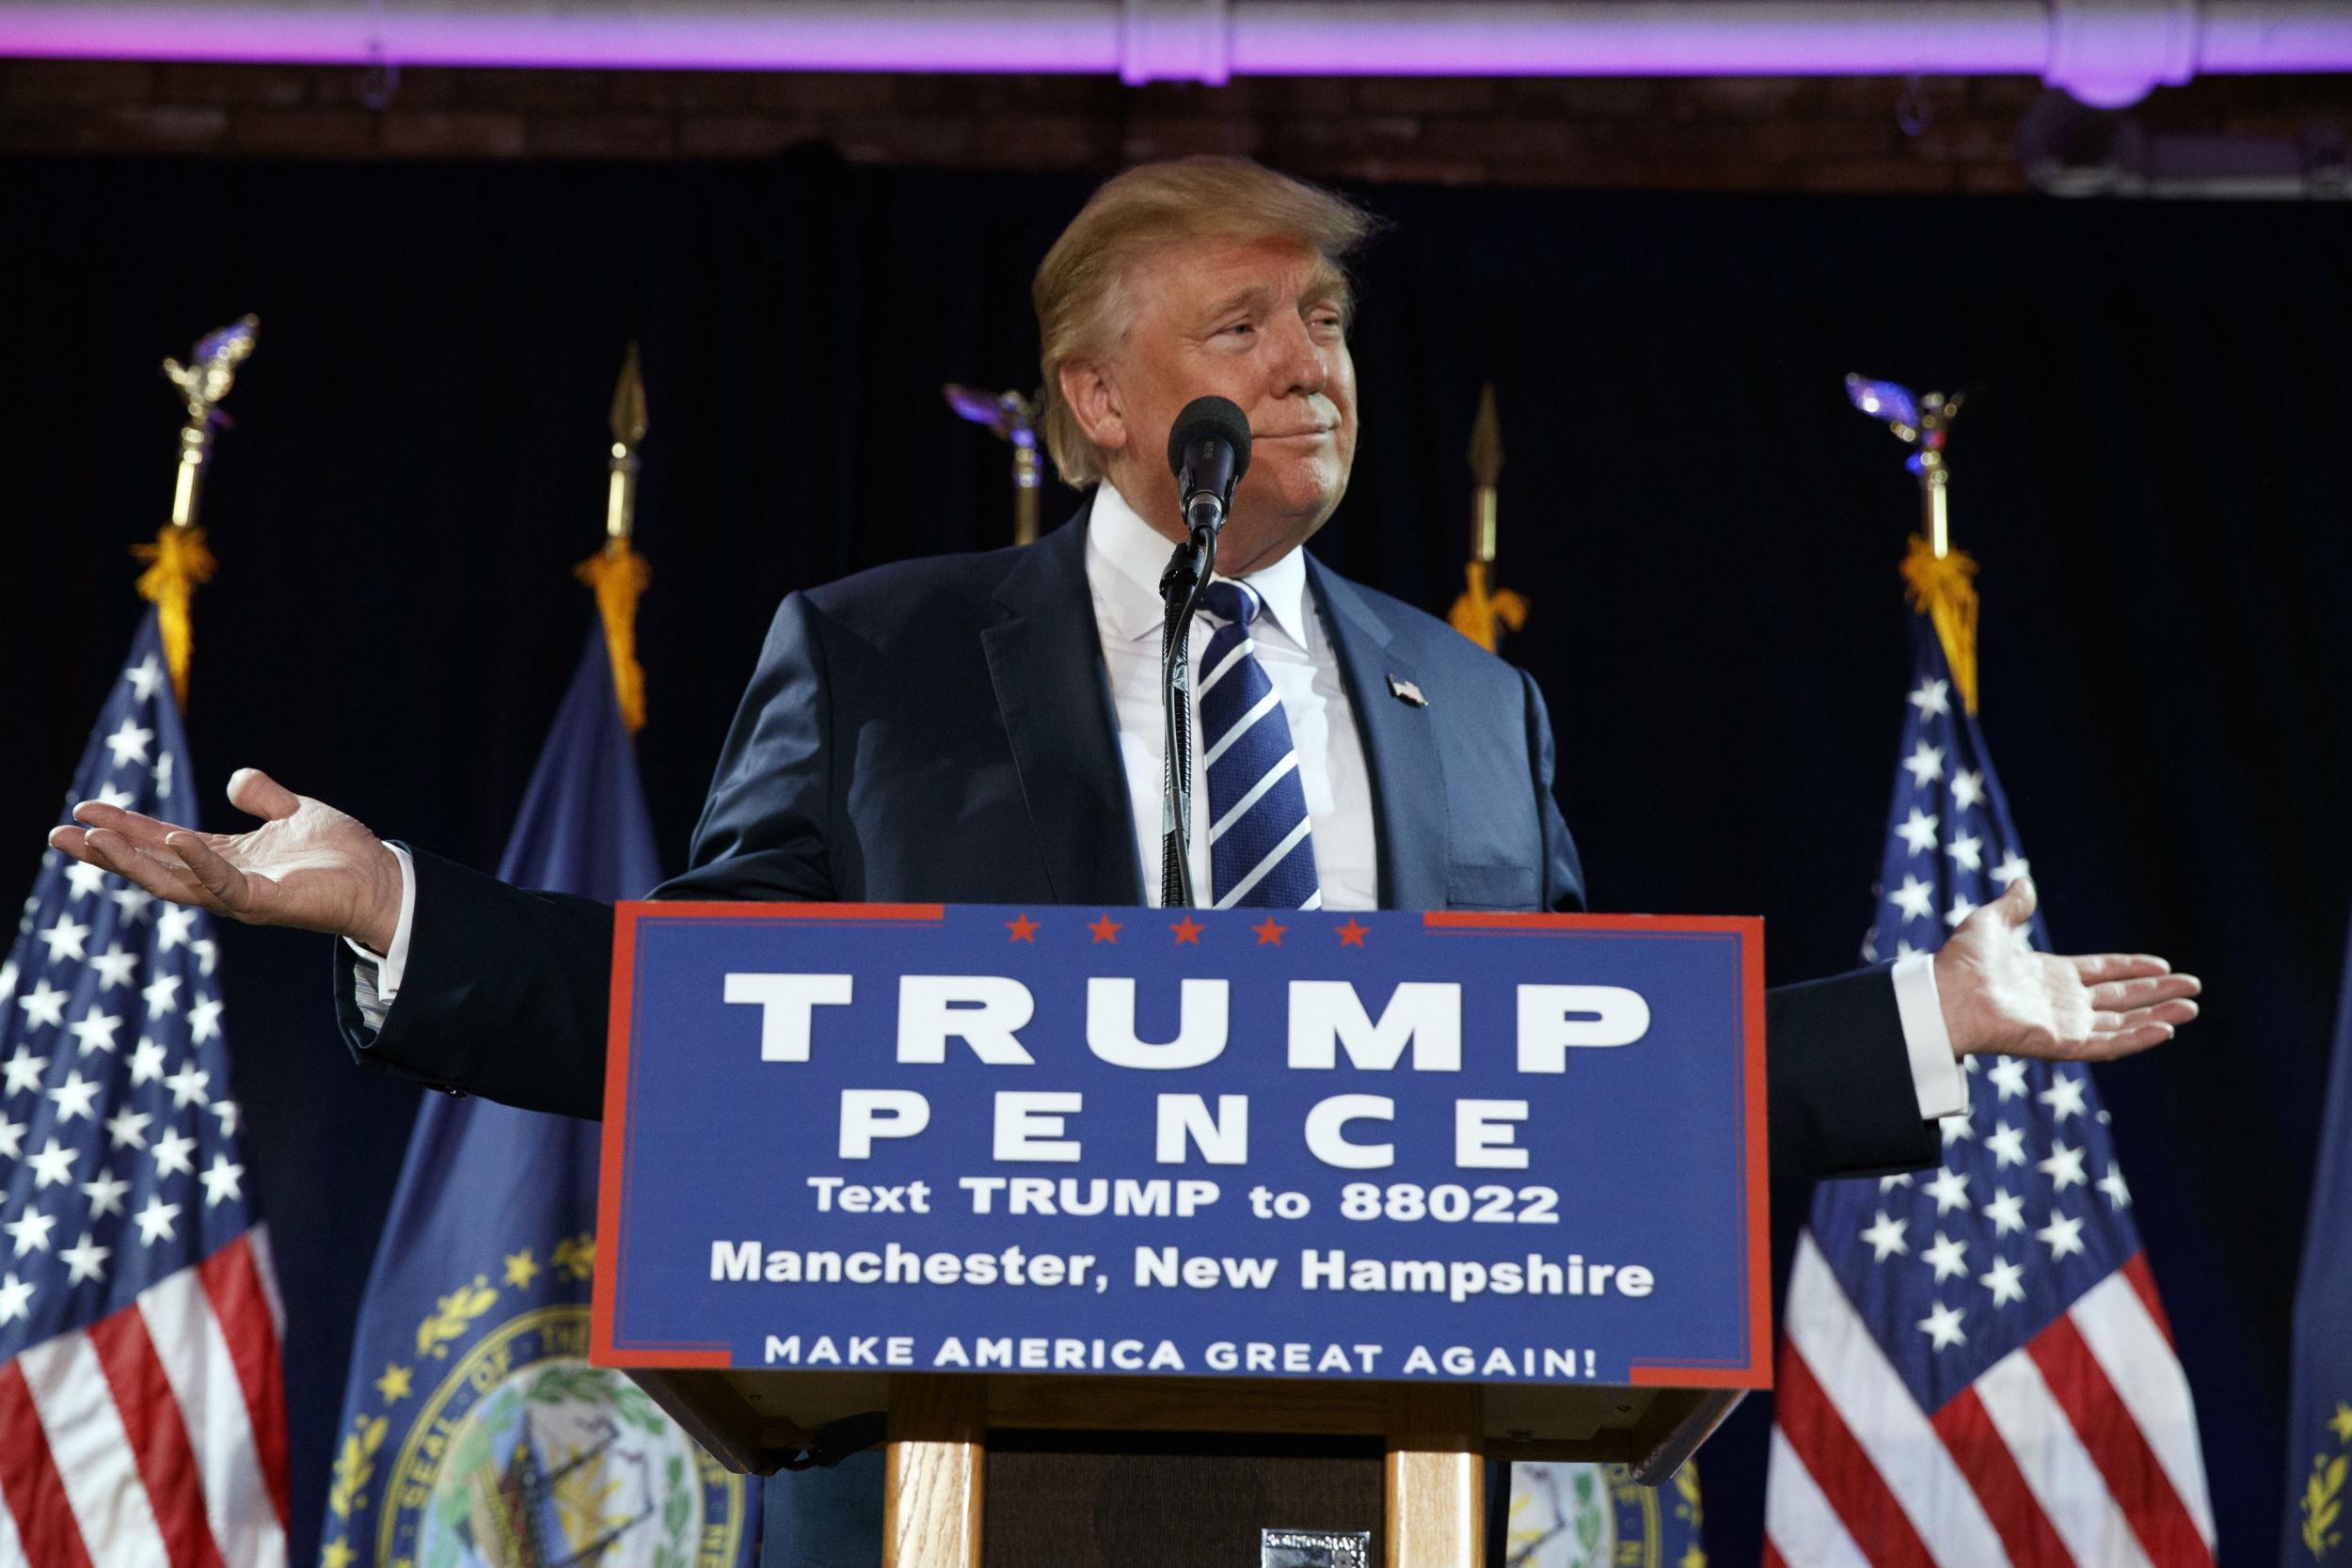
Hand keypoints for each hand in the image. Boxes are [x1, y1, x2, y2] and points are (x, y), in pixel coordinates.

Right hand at [48, 768, 404, 952]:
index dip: (124, 828)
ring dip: (131, 861)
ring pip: (172, 881)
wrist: (383, 880)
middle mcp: (223, 881)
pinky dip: (199, 861)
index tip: (84, 811)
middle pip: (152, 866)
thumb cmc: (343, 854)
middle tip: (59, 835)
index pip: (161, 843)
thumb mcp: (295, 812)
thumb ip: (264, 797)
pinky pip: (223, 883)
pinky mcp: (264, 903)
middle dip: (105, 853)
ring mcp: (240, 896)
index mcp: (225, 859)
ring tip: (91, 840)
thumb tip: (237, 779)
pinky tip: (176, 837)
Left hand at [1934, 877, 2199, 1062]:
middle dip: (2157, 993)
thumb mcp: (1989, 923)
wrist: (1944, 993)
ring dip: (2157, 1015)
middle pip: (2120, 998)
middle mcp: (2061, 1002)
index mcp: (2048, 975)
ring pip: (2122, 1023)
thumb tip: (2022, 882)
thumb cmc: (1960, 962)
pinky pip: (2106, 1044)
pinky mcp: (2060, 1044)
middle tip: (2193, 988)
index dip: (2132, 969)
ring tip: (2191, 1008)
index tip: (2163, 964)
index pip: (2101, 973)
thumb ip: (2012, 907)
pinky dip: (2136, 1038)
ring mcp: (2062, 1025)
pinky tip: (2165, 1030)